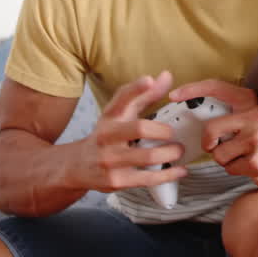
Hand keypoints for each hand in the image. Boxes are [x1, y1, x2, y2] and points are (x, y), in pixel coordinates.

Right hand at [69, 71, 189, 192]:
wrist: (77, 166)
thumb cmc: (107, 136)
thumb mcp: (120, 114)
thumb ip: (144, 95)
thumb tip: (167, 75)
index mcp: (110, 116)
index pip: (121, 98)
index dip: (136, 88)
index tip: (149, 80)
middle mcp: (107, 135)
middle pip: (139, 128)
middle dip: (163, 131)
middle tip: (173, 133)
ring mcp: (111, 159)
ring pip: (147, 156)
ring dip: (169, 153)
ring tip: (179, 151)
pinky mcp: (117, 180)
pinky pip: (148, 179)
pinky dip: (168, 175)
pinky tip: (179, 170)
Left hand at [170, 80, 257, 188]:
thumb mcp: (251, 116)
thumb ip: (229, 114)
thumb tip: (192, 119)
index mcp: (249, 101)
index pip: (216, 87)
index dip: (192, 90)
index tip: (174, 95)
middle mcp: (254, 116)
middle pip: (210, 130)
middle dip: (210, 143)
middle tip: (219, 145)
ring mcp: (256, 139)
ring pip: (218, 154)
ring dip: (226, 159)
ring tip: (244, 155)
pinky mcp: (257, 162)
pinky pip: (230, 169)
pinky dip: (236, 169)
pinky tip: (251, 164)